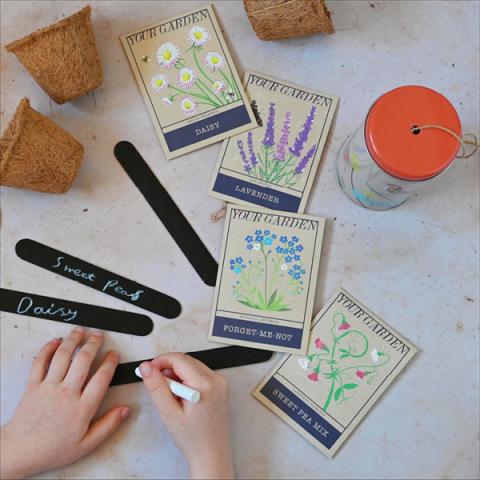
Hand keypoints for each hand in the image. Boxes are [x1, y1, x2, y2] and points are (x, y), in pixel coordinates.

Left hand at [0, 327, 129, 478]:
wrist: (21, 451)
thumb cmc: (52, 449)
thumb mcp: (87, 444)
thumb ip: (108, 425)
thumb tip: (125, 411)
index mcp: (82, 407)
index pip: (101, 377)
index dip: (110, 362)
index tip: (114, 354)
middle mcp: (66, 393)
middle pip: (83, 360)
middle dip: (93, 343)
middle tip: (99, 335)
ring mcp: (49, 387)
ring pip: (63, 356)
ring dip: (73, 340)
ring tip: (80, 331)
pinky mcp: (33, 385)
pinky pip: (40, 362)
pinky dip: (47, 349)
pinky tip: (55, 341)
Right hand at [139, 353, 233, 479]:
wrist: (211, 454)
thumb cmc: (193, 439)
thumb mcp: (169, 413)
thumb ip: (156, 387)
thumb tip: (147, 368)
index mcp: (204, 385)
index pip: (179, 359)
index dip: (161, 361)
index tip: (149, 369)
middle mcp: (216, 380)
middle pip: (186, 360)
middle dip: (169, 368)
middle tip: (157, 383)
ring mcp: (220, 382)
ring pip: (193, 365)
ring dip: (178, 373)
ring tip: (172, 395)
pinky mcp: (221, 386)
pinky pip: (201, 373)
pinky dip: (188, 378)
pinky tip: (183, 395)